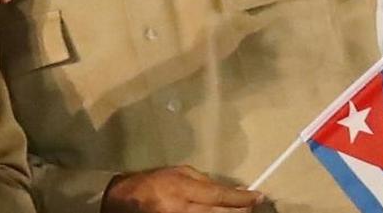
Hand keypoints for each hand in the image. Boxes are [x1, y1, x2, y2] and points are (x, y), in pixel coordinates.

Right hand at [103, 166, 264, 212]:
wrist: (123, 202)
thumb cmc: (150, 182)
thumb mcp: (176, 173)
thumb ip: (204, 181)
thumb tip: (231, 189)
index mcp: (182, 188)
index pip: (219, 195)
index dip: (241, 197)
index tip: (258, 196)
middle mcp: (183, 209)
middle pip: (221, 212)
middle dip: (240, 210)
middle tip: (253, 207)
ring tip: (242, 212)